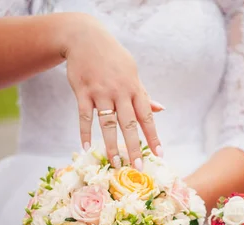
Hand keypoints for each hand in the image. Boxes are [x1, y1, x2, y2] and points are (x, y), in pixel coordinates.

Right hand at [65, 16, 163, 169]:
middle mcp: (119, 92)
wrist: (86, 38)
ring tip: (115, 163)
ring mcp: (100, 92)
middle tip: (137, 167)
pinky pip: (84, 116)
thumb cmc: (113, 58)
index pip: (147, 117)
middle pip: (128, 124)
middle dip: (133, 147)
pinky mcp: (82, 92)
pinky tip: (86, 148)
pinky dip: (85, 132)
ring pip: (107, 123)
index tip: (159, 154)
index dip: (153, 136)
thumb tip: (161, 109)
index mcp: (134, 88)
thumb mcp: (132, 72)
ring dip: (111, 145)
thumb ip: (143, 94)